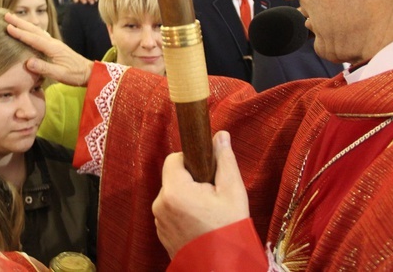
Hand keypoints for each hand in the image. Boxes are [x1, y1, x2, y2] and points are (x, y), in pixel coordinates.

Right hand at [5, 12, 92, 85]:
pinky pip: (40, 35)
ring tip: (13, 19)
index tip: (7, 27)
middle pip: (33, 30)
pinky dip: (31, 30)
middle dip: (19, 22)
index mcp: (53, 48)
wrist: (89, 72)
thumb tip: (28, 62)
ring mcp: (54, 43)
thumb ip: (44, 68)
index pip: (33, 39)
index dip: (20, 33)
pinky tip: (29, 30)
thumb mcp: (60, 74)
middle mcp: (53, 42)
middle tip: (5, 15)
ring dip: (24, 24)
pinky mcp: (55, 47)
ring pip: (36, 31)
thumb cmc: (75, 75)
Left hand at [152, 131, 248, 257]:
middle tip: (211, 195)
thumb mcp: (233, 191)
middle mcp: (160, 204)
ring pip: (172, 196)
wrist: (222, 267)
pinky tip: (200, 224)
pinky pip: (170, 213)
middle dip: (191, 181)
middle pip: (173, 178)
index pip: (173, 159)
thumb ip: (224, 160)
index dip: (191, 161)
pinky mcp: (162, 234)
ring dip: (187, 198)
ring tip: (208, 212)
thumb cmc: (229, 229)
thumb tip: (221, 135)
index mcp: (174, 191)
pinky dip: (183, 213)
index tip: (206, 172)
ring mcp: (159, 221)